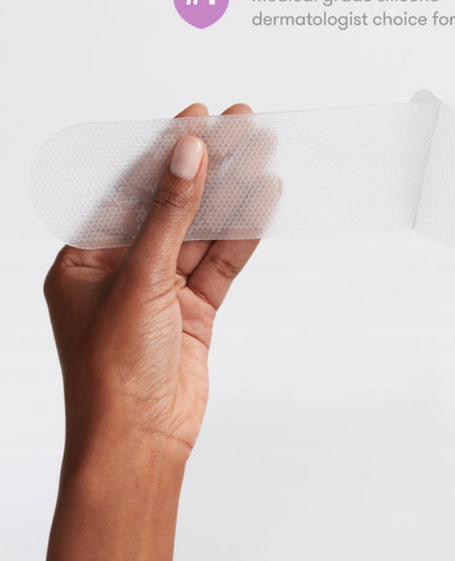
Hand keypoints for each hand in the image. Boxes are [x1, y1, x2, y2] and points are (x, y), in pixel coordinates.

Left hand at [41, 103, 260, 560]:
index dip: (163, 150)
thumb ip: (168, 215)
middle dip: (208, 165)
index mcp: (85, 258)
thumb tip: (186, 156)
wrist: (141, 442)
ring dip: (233, 195)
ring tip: (264, 154)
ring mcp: (162, 289)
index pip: (127, 189)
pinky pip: (221, 263)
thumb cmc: (113, 374)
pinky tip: (262, 204)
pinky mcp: (194, 309)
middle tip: (242, 125)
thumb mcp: (139, 280)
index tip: (197, 118)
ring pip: (202, 231)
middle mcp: (123, 268)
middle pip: (172, 203)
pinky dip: (242, 235)